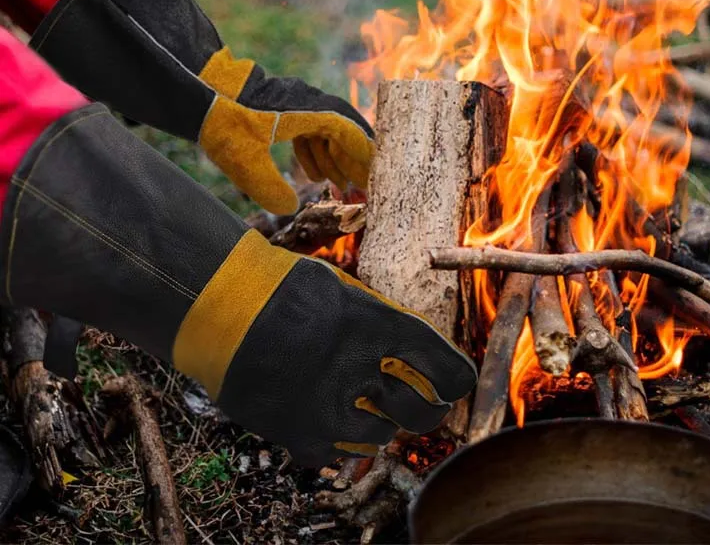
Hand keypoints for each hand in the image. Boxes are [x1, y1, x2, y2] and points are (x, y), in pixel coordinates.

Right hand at [174, 242, 476, 466]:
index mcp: (381, 327)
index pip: (447, 369)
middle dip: (428, 411)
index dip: (456, 380)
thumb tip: (411, 346)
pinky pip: (335, 456)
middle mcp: (362, 372)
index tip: (453, 383)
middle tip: (421, 405)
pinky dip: (336, 442)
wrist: (219, 305)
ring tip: (363, 405)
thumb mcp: (343, 290)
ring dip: (380, 425)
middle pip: (424, 414)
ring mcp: (330, 409)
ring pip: (381, 440)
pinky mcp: (298, 435)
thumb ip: (381, 322)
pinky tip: (326, 418)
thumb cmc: (284, 288)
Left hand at [199, 47, 373, 214]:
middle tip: (363, 187)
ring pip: (326, 131)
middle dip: (353, 161)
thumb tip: (290, 208)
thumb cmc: (223, 121)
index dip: (364, 156)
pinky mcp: (281, 107)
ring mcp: (295, 103)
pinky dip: (315, 152)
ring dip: (334, 159)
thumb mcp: (244, 161)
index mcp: (308, 112)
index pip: (349, 133)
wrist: (197, 90)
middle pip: (343, 131)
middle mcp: (307, 103)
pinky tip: (312, 173)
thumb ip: (270, 189)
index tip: (375, 176)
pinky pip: (309, 130)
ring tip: (338, 187)